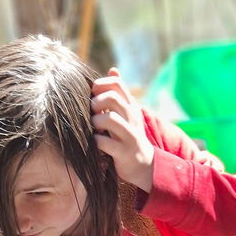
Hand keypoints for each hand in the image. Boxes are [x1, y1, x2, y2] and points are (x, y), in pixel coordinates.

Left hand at [91, 68, 153, 192]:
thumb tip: (113, 70)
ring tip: (94, 129)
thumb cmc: (128, 136)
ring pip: (110, 119)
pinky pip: (104, 143)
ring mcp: (130, 136)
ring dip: (96, 122)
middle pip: (112, 98)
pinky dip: (95, 142)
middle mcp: (133, 118)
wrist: (144, 165)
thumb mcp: (127, 113)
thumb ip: (119, 93)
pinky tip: (96, 144)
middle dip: (96, 103)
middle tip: (91, 113)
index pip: (116, 84)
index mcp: (131, 106)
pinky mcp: (124, 153)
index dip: (100, 85)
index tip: (93, 95)